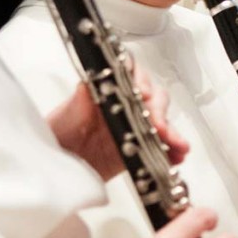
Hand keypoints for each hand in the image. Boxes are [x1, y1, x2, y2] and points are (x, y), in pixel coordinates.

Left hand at [46, 61, 188, 179]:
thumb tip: (88, 82)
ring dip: (173, 132)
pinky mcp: (140, 148)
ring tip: (178, 146)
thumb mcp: (65, 115)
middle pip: (152, 96)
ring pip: (161, 121)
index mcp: (108, 88)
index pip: (130, 73)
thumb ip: (79, 99)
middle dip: (159, 110)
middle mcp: (125, 103)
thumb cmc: (59, 135)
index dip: (140, 79)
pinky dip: (171, 152)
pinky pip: (161, 146)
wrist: (59, 163)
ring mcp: (135, 125)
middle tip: (159, 126)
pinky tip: (176, 158)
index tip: (142, 93)